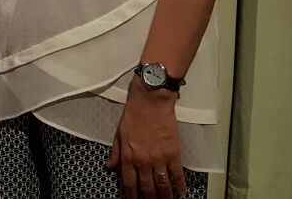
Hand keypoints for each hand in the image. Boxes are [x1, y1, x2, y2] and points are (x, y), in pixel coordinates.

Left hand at [107, 78, 185, 198]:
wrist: (150, 102)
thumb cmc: (133, 115)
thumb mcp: (118, 134)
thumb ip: (115, 153)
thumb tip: (110, 167)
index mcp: (129, 156)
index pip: (129, 183)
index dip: (131, 195)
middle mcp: (143, 161)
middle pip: (147, 188)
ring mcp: (159, 159)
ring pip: (163, 186)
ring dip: (164, 197)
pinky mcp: (173, 154)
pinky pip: (177, 175)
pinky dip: (180, 186)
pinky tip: (181, 193)